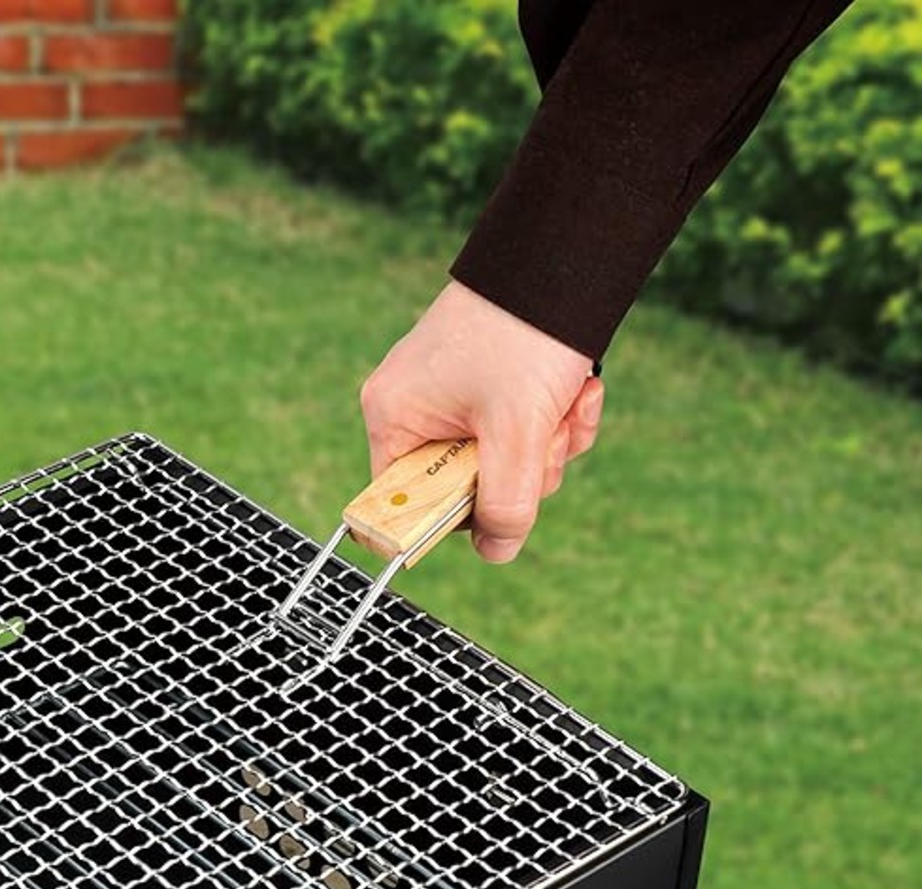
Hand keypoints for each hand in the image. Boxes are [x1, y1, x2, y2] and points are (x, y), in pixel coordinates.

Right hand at [360, 279, 603, 562]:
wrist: (564, 255)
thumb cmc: (523, 333)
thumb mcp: (516, 431)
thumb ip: (505, 503)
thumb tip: (497, 551)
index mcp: (394, 417)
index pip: (406, 501)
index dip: (452, 516)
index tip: (496, 508)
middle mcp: (414, 409)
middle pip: (465, 487)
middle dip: (520, 473)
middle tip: (544, 441)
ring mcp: (453, 396)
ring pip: (501, 463)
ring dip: (546, 446)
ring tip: (568, 405)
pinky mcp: (490, 385)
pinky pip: (519, 432)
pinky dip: (554, 422)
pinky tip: (577, 395)